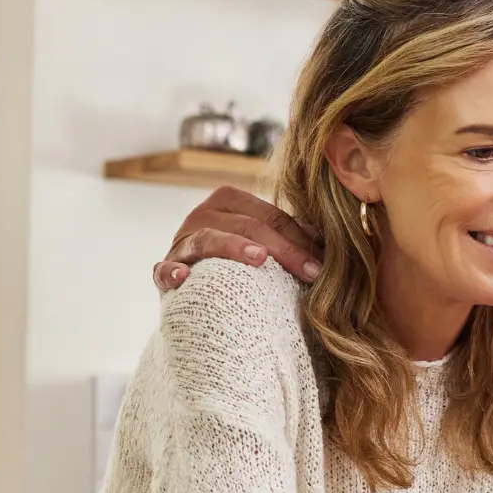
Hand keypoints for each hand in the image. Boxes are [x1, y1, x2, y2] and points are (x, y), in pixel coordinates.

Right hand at [152, 186, 323, 290]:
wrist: (199, 291)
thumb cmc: (241, 265)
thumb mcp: (266, 244)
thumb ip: (292, 235)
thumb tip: (329, 234)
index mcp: (229, 201)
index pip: (271, 216)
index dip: (301, 239)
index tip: (323, 265)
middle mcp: (202, 215)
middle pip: (247, 226)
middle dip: (284, 249)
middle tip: (310, 272)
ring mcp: (181, 242)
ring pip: (208, 239)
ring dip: (233, 247)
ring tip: (259, 258)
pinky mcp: (164, 270)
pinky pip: (164, 269)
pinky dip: (171, 271)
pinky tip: (182, 278)